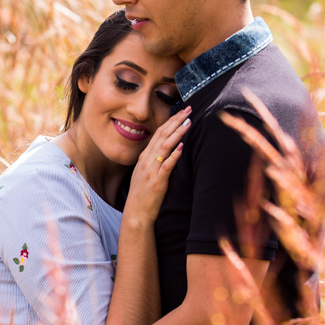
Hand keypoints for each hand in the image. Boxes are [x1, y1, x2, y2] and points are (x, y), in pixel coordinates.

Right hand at [123, 106, 191, 226]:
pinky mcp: (157, 182)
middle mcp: (146, 161)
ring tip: (188, 123)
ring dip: (177, 133)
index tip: (181, 112)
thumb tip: (168, 150)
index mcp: (144, 158)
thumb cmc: (142, 196)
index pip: (158, 134)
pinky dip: (174, 155)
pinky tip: (181, 146)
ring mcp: (151, 171)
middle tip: (188, 109)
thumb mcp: (145, 175)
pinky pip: (166, 166)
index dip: (170, 121)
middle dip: (175, 121)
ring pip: (165, 147)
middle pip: (162, 136)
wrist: (136, 214)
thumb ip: (154, 161)